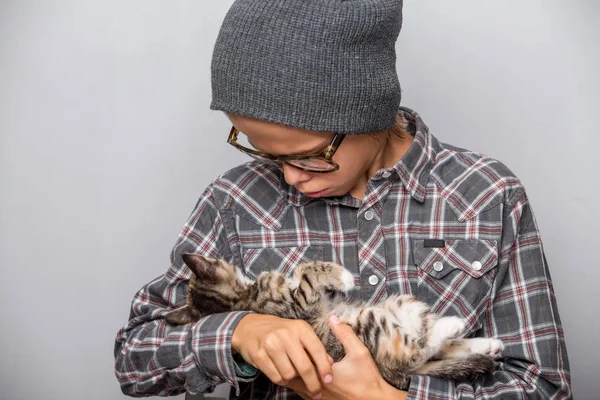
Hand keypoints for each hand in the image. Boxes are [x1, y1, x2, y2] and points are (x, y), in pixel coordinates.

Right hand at [231, 314, 332, 397]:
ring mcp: (271, 345)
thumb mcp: (299, 332)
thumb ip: (314, 347)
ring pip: (290, 374)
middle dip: (313, 383)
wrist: (249, 327)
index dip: (324, 368)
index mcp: (300, 327)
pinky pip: (276, 377)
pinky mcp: (259, 356)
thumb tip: (330, 363)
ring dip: (293, 379)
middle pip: (304, 367)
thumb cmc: (280, 331)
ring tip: (292, 373)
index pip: (317, 350)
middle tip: (317, 392)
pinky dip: (281, 379)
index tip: (329, 380)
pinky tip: (281, 372)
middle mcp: (286, 335)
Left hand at [286, 315, 407, 399]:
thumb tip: (332, 318)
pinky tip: (299, 374)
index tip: (292, 340)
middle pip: (293, 373)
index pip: (301, 359)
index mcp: (324, 374)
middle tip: (286, 348)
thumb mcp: (359, 352)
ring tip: (289, 359)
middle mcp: (318, 387)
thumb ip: (345, 334)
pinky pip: (300, 393)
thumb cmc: (368, 378)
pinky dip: (297, 383)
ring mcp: (317, 398)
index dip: (294, 349)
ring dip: (291, 373)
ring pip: (294, 385)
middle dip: (289, 360)